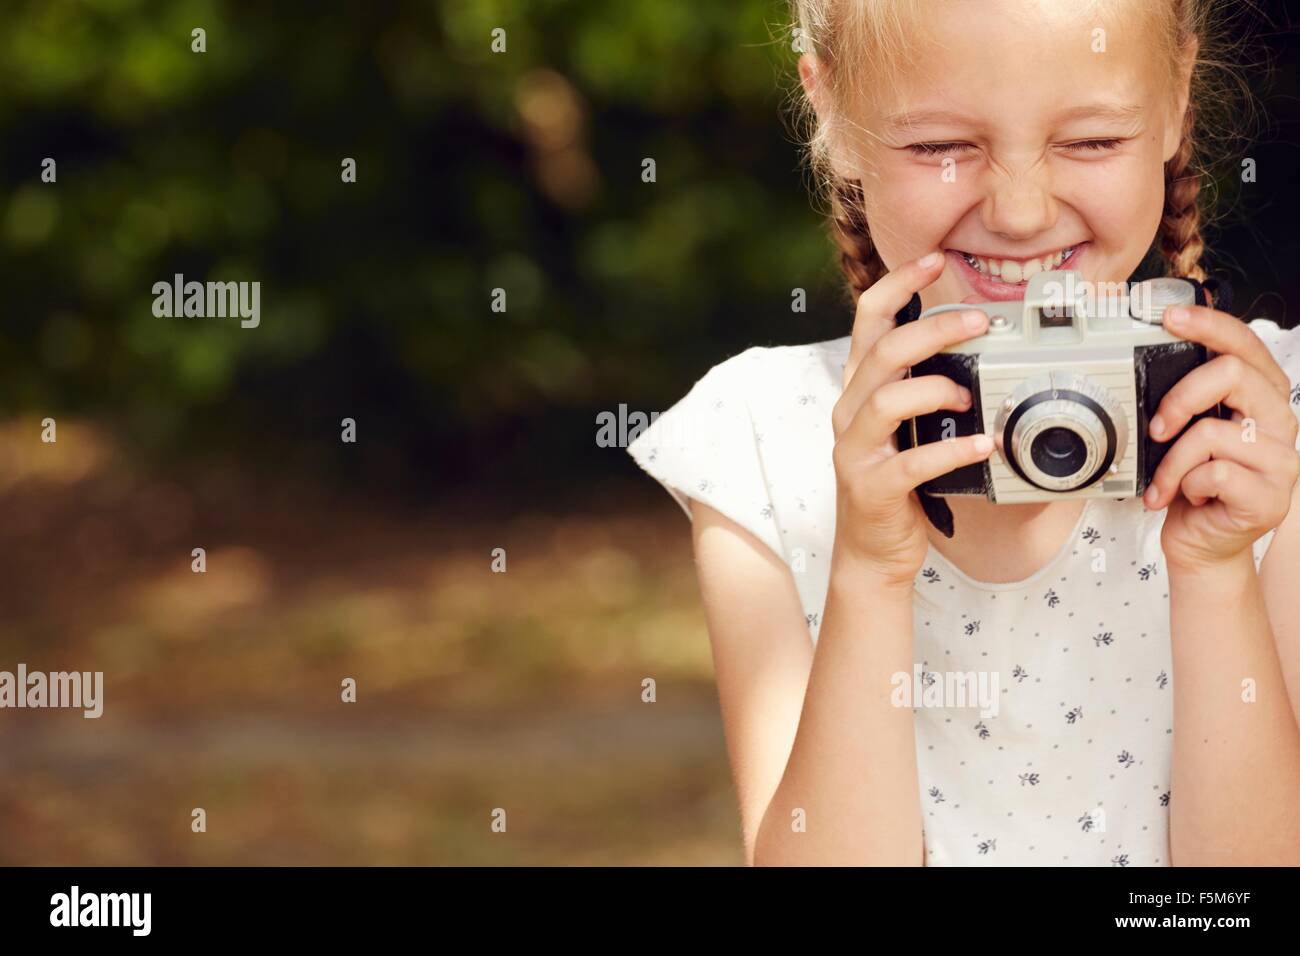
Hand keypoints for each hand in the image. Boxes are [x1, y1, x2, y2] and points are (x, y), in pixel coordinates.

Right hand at [831, 251, 994, 586]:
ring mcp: (855, 450)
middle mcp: (850, 412)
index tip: (932, 258)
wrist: (872, 552)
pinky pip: (911, 462)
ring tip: (972, 393)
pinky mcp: (871, 488)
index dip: (897, 284)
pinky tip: (983, 446)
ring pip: (887, 400)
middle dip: (932, 329)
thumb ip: (926, 386)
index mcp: (860, 389)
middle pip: (882, 352)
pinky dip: (951, 450)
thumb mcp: (907, 426)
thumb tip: (980, 347)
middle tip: (979, 322)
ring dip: (935, 388)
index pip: (868, 320)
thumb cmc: (898, 484)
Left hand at [1142, 304, 1299, 571]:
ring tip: (1166, 482)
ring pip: (1213, 432)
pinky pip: (1216, 473)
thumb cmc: (1192, 484)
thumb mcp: (1184, 432)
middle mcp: (1279, 422)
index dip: (1208, 324)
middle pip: (1232, 374)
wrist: (1201, 543)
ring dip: (1173, 461)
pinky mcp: (1271, 498)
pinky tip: (1188, 498)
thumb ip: (1186, 397)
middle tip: (1156, 428)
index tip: (1168, 317)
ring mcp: (1281, 461)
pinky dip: (1186, 486)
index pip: (1244, 343)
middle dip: (1180, 398)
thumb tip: (1153, 355)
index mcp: (1261, 396)